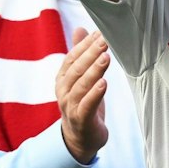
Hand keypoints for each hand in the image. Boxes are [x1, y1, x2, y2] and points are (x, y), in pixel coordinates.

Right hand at [56, 27, 109, 164]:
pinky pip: (87, 105)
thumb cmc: (83, 103)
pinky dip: (95, 94)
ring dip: (94, 71)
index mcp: (63, 79)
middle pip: (76, 70)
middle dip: (90, 54)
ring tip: (106, 58)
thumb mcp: (81, 78)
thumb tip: (82, 29)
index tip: (99, 32)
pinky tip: (104, 83)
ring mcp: (71, 106)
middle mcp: (64, 91)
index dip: (84, 45)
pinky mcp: (81, 119)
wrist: (80, 138)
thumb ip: (80, 55)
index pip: (72, 59)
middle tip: (105, 40)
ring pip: (81, 86)